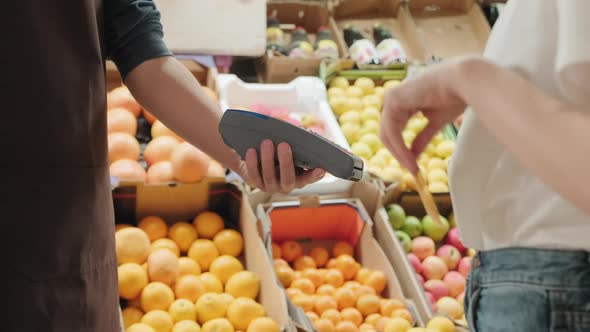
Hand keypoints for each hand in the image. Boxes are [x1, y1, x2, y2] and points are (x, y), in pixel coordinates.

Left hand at [236, 140, 325, 192]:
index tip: (321, 168)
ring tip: (267, 142)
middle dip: (286, 161)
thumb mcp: (288, 146)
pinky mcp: (255, 183)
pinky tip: (251, 150)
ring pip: (270, 176)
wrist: (254, 157)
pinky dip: (252, 162)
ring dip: (268, 159)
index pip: (309, 178)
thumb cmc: (277, 149)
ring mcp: (270, 186)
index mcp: (299, 177)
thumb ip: (296, 142)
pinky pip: (254, 175)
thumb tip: (299, 132)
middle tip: (284, 144)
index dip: (315, 176)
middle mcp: (286, 185)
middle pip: (288, 178)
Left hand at [380, 58, 471, 173]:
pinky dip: (399, 147)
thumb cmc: (455, 96)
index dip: (402, 150)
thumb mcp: (435, 122)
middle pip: (389, 134)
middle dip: (399, 154)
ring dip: (399, 154)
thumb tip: (413, 156)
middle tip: (412, 170)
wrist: (464, 81)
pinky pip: (391, 131)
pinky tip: (410, 159)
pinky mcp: (392, 99)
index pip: (395, 130)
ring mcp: (391, 98)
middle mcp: (394, 99)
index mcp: (403, 102)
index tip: (413, 167)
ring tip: (413, 168)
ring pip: (388, 134)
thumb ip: (422, 137)